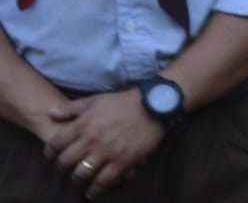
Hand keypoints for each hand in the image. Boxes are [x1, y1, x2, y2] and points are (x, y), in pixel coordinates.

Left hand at [43, 90, 161, 199]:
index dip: (49, 152)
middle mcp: (92, 140)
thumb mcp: (96, 100)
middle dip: (62, 167)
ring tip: (79, 177)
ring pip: (82, 174)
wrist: (153, 106)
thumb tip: (51, 114)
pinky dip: (95, 190)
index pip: (56, 144)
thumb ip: (71, 109)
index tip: (51, 156)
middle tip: (65, 167)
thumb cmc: (123, 102)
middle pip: (65, 162)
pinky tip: (92, 193)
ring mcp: (107, 152)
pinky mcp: (122, 161)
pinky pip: (103, 181)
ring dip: (77, 178)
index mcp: (83, 124)